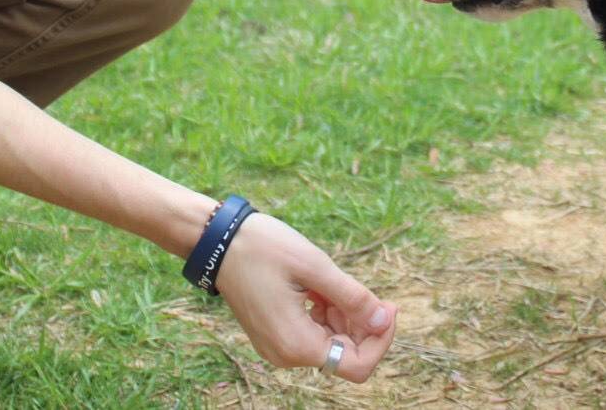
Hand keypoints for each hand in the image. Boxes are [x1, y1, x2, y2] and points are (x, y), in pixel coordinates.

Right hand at [215, 214, 397, 381]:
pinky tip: (319, 288)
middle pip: (344, 354)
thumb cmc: (264, 248)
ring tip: (332, 282)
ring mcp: (277, 347)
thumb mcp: (316, 267)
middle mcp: (286, 355)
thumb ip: (353, 298)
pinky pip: (311, 334)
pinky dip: (324, 314)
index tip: (388, 306)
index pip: (358, 365)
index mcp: (297, 344)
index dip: (381, 339)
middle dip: (361, 323)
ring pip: (329, 342)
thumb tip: (384, 320)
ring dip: (342, 316)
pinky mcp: (273, 334)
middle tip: (359, 287)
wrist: (216, 240)